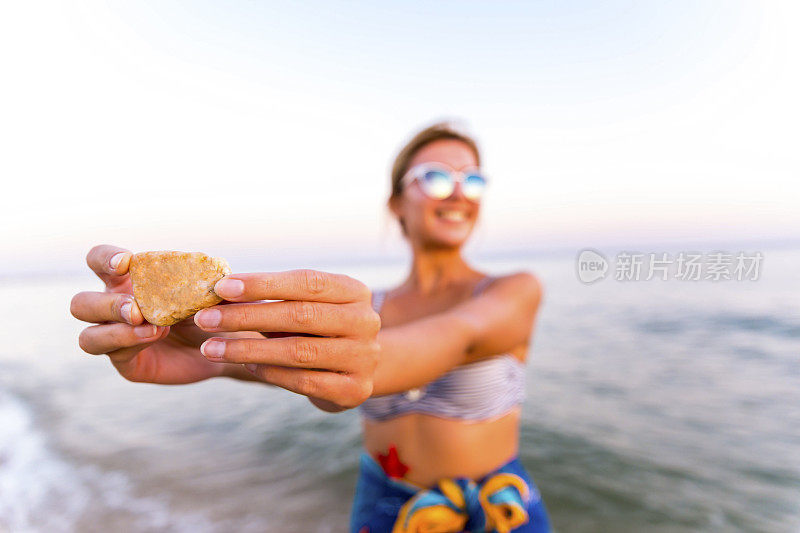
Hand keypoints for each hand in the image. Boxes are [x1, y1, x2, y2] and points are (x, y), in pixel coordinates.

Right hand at [70, 245, 234, 383]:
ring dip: (115, 331)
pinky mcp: (124, 360)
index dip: (104, 258)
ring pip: (88, 337)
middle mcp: (112, 306)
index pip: (98, 260)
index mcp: (126, 279)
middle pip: (81, 303)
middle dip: (105, 305)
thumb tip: (210, 271)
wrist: (225, 344)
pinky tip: (156, 335)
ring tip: (148, 326)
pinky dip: (132, 343)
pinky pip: (114, 353)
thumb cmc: (212, 307)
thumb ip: (201, 278)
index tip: (125, 261)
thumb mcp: (206, 290)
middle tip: (135, 309)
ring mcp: (115, 336)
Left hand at [194, 270, 380, 408]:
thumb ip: (275, 299)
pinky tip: (245, 366)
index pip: (306, 281)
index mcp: (354, 291)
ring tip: (211, 348)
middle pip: (301, 315)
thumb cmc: (320, 329)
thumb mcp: (307, 306)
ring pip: (299, 351)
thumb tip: (219, 292)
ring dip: (249, 349)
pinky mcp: (355, 390)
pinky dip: (271, 373)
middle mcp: (365, 321)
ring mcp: (364, 357)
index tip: (221, 287)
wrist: (359, 368)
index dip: (263, 284)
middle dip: (247, 317)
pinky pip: (305, 381)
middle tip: (205, 319)